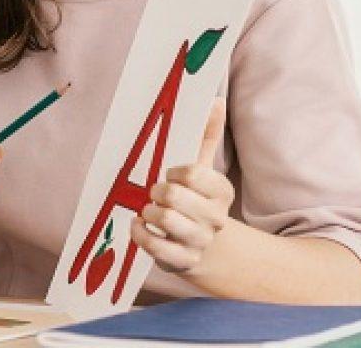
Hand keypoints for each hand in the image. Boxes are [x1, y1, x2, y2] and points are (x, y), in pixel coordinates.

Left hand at [132, 97, 234, 276]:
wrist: (201, 245)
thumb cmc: (194, 199)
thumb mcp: (201, 168)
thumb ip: (206, 136)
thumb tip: (215, 100)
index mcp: (221, 191)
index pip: (194, 173)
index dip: (175, 172)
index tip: (171, 174)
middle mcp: (215, 218)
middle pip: (174, 196)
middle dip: (157, 192)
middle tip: (155, 193)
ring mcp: (200, 241)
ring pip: (165, 219)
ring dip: (149, 212)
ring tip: (150, 210)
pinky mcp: (183, 260)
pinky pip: (155, 245)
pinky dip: (140, 233)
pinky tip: (138, 225)